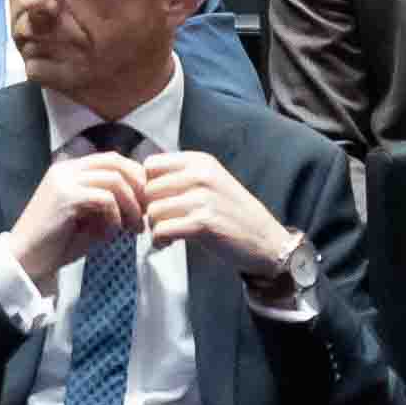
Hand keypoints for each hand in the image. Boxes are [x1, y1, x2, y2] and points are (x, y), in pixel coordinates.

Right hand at [1, 140, 154, 288]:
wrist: (24, 261)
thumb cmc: (57, 243)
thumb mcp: (89, 218)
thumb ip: (109, 203)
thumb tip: (142, 200)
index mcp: (70, 169)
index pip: (112, 160)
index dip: (135, 178)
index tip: (146, 203)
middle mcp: (66, 168)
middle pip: (116, 162)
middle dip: (138, 187)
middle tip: (146, 213)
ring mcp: (64, 180)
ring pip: (114, 179)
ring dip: (131, 204)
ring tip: (134, 228)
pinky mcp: (65, 197)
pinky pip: (104, 198)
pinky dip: (115, 215)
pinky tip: (112, 232)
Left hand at [137, 149, 304, 286]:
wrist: (266, 241)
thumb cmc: (233, 215)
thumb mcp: (210, 184)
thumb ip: (180, 178)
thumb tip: (139, 185)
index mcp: (200, 161)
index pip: (151, 165)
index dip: (147, 186)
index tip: (157, 203)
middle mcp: (201, 174)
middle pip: (148, 190)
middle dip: (149, 210)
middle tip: (161, 224)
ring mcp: (203, 198)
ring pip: (152, 211)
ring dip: (154, 228)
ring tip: (167, 235)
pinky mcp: (204, 223)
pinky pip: (162, 229)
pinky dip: (160, 240)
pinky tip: (169, 244)